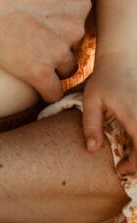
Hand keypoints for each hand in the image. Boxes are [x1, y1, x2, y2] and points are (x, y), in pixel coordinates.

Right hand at [0, 0, 92, 102]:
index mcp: (79, 2)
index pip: (78, 12)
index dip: (61, 11)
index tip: (42, 10)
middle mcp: (75, 29)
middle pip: (73, 38)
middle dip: (58, 36)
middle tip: (33, 29)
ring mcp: (58, 53)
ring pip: (66, 64)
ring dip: (55, 62)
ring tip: (33, 54)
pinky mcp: (39, 73)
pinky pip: (53, 91)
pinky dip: (48, 90)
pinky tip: (39, 83)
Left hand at [83, 54, 136, 172]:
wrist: (124, 54)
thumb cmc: (105, 76)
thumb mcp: (91, 100)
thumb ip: (91, 125)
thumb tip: (91, 150)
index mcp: (136, 119)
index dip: (133, 167)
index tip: (120, 167)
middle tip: (130, 163)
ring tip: (134, 151)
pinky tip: (136, 136)